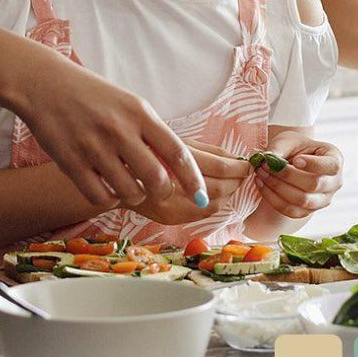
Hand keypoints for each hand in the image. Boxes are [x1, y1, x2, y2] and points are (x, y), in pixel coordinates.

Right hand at [16, 48, 207, 209]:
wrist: (45, 85)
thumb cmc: (93, 96)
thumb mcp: (129, 104)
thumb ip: (152, 133)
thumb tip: (179, 171)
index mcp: (139, 112)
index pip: (177, 152)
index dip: (194, 178)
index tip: (202, 194)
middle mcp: (119, 130)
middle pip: (157, 179)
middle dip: (163, 191)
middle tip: (157, 188)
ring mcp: (94, 147)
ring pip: (130, 191)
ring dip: (133, 194)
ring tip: (127, 183)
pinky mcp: (71, 162)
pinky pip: (100, 196)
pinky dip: (107, 198)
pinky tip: (105, 186)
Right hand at [134, 140, 251, 225]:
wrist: (110, 169)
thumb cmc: (145, 147)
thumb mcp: (174, 138)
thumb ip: (206, 151)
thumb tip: (235, 160)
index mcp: (169, 154)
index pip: (217, 166)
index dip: (237, 167)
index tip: (247, 163)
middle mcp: (166, 181)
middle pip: (217, 188)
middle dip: (236, 181)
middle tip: (242, 172)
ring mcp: (166, 205)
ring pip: (212, 205)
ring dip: (226, 194)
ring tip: (230, 182)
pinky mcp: (166, 218)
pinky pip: (200, 214)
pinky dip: (213, 204)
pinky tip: (213, 194)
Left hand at [253, 131, 343, 217]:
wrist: (292, 160)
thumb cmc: (295, 147)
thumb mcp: (288, 140)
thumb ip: (279, 148)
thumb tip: (267, 159)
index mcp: (335, 160)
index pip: (331, 166)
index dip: (314, 165)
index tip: (295, 160)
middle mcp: (334, 182)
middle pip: (314, 185)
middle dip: (286, 176)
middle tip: (266, 165)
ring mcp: (323, 200)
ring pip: (302, 201)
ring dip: (277, 188)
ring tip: (260, 174)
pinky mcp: (308, 211)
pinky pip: (291, 211)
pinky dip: (273, 199)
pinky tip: (261, 185)